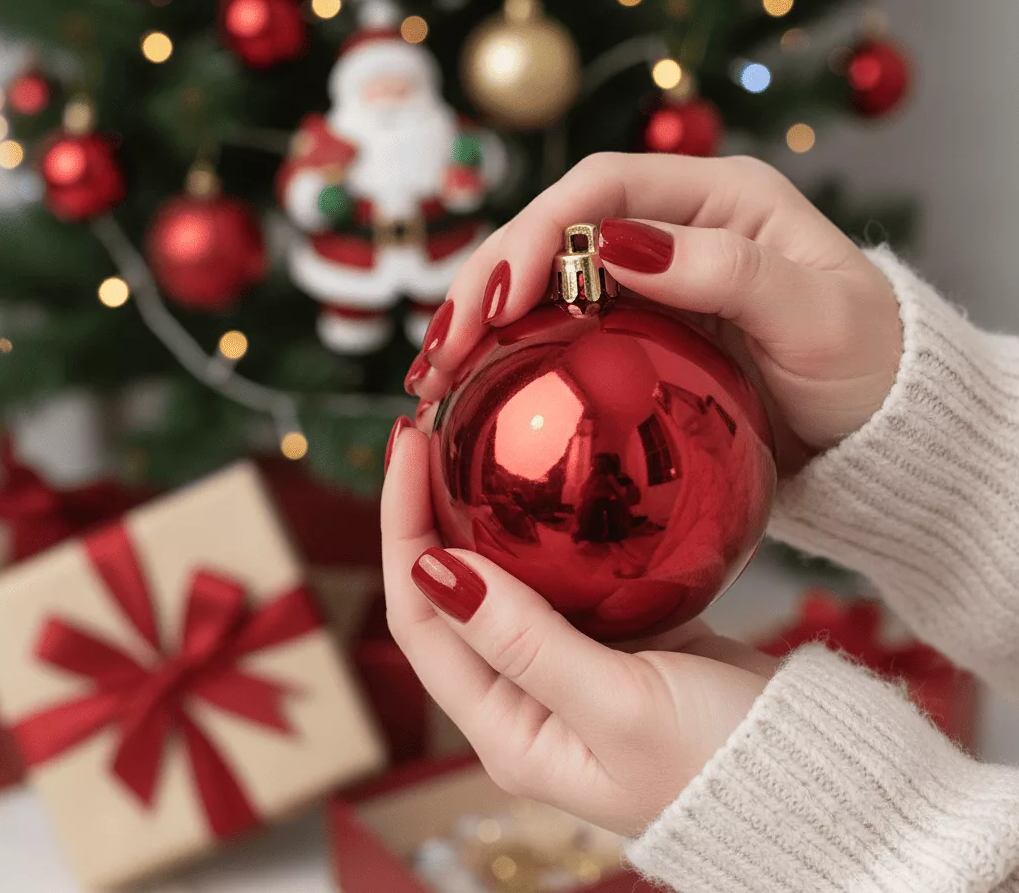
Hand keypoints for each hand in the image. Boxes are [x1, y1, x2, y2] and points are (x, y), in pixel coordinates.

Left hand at [382, 424, 776, 836]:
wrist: (805, 777)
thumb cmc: (720, 763)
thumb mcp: (619, 705)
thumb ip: (527, 643)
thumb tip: (438, 570)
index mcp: (505, 729)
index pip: (422, 620)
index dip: (402, 532)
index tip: (410, 453)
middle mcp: (522, 699)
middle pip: (448, 593)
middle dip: (426, 512)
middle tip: (429, 430)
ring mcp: (564, 666)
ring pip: (500, 579)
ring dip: (481, 514)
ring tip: (471, 440)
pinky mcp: (608, 640)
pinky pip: (561, 575)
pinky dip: (549, 528)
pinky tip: (553, 479)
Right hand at [409, 153, 902, 466]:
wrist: (879, 431)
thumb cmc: (867, 367)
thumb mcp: (818, 315)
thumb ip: (727, 271)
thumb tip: (614, 248)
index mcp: (716, 198)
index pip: (601, 191)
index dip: (538, 233)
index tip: (498, 296)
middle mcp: (672, 231)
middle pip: (555, 233)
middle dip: (488, 281)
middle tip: (441, 346)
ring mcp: (650, 286)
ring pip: (544, 285)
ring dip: (482, 322)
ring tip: (433, 370)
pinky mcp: (636, 336)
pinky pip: (559, 334)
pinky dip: (510, 357)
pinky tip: (471, 388)